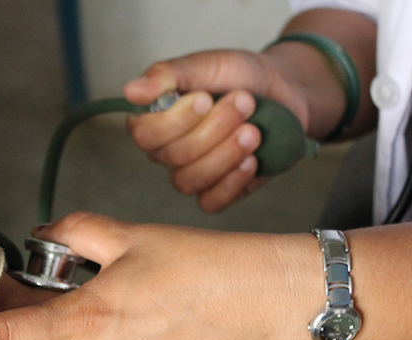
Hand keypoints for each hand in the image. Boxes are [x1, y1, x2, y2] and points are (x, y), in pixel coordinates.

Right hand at [123, 50, 308, 212]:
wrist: (281, 89)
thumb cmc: (237, 75)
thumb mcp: (204, 65)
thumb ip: (167, 75)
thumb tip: (130, 91)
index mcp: (157, 120)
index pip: (144, 135)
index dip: (174, 121)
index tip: (205, 97)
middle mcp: (169, 151)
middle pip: (173, 156)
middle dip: (214, 128)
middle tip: (244, 102)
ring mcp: (193, 173)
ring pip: (190, 181)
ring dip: (225, 155)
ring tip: (253, 131)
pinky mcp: (219, 191)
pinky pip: (211, 203)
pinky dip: (231, 183)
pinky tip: (251, 160)